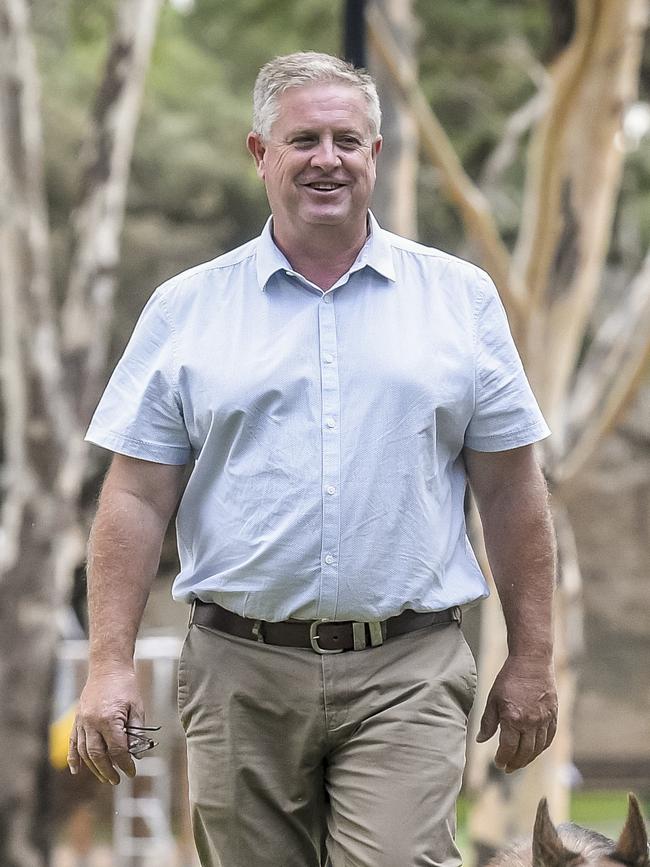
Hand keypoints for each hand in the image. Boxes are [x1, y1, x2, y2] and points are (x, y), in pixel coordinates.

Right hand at [68, 667, 144, 784]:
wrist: (108, 667)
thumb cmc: (126, 686)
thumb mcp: (137, 707)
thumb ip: (137, 731)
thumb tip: (137, 753)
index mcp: (110, 719)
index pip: (117, 750)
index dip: (125, 764)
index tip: (132, 772)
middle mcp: (92, 722)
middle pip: (98, 755)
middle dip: (108, 770)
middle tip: (117, 780)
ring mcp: (82, 721)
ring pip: (84, 752)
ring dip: (93, 768)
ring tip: (104, 777)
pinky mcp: (77, 719)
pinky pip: (72, 742)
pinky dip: (73, 757)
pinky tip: (76, 770)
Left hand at [476, 655, 556, 772]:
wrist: (532, 661)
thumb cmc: (509, 678)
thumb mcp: (493, 698)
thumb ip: (488, 722)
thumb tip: (480, 740)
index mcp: (513, 718)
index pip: (509, 748)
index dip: (503, 759)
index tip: (498, 763)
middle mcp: (531, 722)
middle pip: (525, 752)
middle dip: (515, 763)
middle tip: (507, 768)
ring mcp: (544, 720)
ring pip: (538, 748)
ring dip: (528, 759)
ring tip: (519, 762)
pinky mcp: (553, 715)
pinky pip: (549, 738)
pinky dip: (541, 748)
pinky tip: (534, 751)